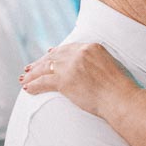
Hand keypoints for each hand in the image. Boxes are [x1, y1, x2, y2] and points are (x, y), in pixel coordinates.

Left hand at [20, 42, 136, 118]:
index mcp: (92, 47)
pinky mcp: (64, 80)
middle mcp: (79, 53)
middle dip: (40, 63)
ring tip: (24, 79)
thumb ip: (96, 62)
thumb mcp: (110, 66)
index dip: (54, 53)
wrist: (120, 99)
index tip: (47, 56)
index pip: (67, 48)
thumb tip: (86, 71)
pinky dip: (34, 85)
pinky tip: (28, 89)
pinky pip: (43, 82)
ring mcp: (70, 66)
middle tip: (29, 68)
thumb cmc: (120, 89)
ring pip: (45, 68)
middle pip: (54, 56)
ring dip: (33, 74)